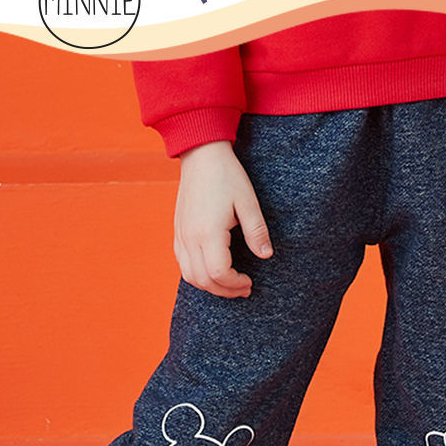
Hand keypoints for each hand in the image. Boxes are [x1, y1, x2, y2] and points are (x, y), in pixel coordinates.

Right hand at [174, 140, 272, 297]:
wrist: (201, 155)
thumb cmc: (227, 176)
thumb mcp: (248, 202)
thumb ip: (257, 231)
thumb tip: (267, 255)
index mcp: (208, 232)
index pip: (219, 273)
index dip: (235, 283)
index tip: (250, 281)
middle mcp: (190, 237)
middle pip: (203, 280)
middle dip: (225, 290)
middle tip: (244, 288)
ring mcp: (181, 235)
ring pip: (190, 276)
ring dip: (210, 286)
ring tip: (230, 284)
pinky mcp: (178, 232)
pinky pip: (183, 264)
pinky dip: (198, 275)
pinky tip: (214, 271)